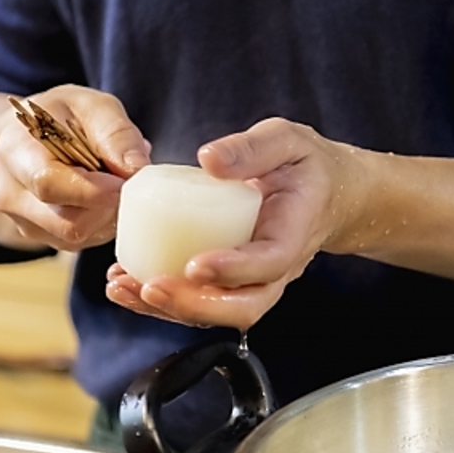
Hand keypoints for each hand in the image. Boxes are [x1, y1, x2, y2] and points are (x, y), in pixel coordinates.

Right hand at [0, 85, 149, 250]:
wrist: (29, 135)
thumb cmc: (61, 116)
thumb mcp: (91, 105)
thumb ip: (116, 132)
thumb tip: (137, 169)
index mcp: (16, 151)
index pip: (49, 185)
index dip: (95, 190)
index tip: (125, 181)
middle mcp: (11, 193)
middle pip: (68, 222)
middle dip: (109, 205)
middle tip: (125, 178)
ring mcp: (24, 221)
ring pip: (79, 236)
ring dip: (108, 214)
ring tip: (111, 181)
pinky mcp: (42, 237)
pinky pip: (82, 241)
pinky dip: (102, 222)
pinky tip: (102, 196)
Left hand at [106, 117, 366, 328]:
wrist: (330, 193)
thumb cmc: (306, 166)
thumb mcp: (287, 141)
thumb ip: (252, 148)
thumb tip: (208, 159)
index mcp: (293, 234)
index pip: (269, 263)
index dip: (234, 269)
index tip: (197, 264)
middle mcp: (274, 268)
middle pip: (241, 306)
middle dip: (193, 304)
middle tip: (151, 288)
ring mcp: (252, 280)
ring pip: (216, 311)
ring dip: (168, 308)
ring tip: (123, 288)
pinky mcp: (229, 280)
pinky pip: (199, 299)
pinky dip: (160, 299)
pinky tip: (125, 283)